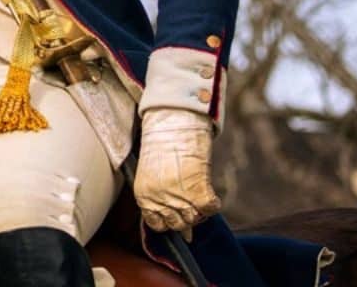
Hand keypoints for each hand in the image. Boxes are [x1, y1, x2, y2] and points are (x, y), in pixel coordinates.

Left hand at [133, 108, 219, 237]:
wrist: (172, 122)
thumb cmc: (162, 143)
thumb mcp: (154, 173)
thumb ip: (163, 198)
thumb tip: (187, 233)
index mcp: (143, 196)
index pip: (158, 225)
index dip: (169, 219)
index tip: (176, 211)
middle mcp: (159, 200)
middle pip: (178, 224)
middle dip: (187, 215)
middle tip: (191, 198)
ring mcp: (178, 197)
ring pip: (195, 219)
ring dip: (200, 209)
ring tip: (199, 191)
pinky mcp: (197, 190)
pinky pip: (210, 209)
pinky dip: (213, 203)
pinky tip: (210, 191)